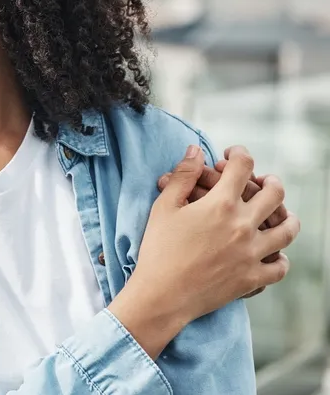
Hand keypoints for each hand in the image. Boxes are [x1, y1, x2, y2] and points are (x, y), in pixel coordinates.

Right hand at [109, 146, 299, 357]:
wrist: (162, 294)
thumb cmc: (158, 249)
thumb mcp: (164, 207)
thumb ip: (182, 176)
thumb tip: (196, 151)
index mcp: (221, 205)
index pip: (242, 167)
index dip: (239, 154)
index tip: (232, 155)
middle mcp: (243, 226)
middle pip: (274, 194)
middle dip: (270, 181)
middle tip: (263, 181)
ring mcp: (252, 253)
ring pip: (287, 230)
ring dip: (287, 217)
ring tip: (280, 213)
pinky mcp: (253, 278)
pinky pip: (280, 266)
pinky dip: (281, 258)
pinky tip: (274, 253)